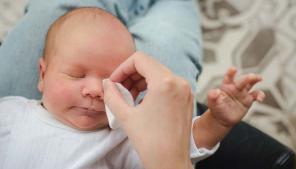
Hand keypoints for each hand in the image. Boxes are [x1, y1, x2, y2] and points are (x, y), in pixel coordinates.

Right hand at [103, 51, 192, 168]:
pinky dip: (152, 87)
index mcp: (165, 82)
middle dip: (130, 75)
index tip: (114, 82)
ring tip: (129, 97)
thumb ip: (112, 95)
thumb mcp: (125, 116)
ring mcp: (185, 90)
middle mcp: (179, 82)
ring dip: (141, 81)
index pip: (140, 59)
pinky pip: (167, 84)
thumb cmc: (150, 142)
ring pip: (158, 74)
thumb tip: (106, 83)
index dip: (122, 68)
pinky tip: (142, 101)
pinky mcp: (187, 98)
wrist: (170, 162)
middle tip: (119, 90)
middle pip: (149, 65)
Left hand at [207, 67, 264, 127]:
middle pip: (242, 80)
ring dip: (255, 80)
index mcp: (226, 86)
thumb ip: (212, 96)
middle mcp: (235, 87)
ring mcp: (242, 93)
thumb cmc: (216, 107)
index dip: (231, 73)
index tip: (233, 69)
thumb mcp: (212, 102)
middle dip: (247, 77)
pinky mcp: (248, 100)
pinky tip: (260, 98)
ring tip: (260, 78)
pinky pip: (256, 95)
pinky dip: (260, 95)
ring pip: (251, 84)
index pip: (228, 77)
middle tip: (252, 76)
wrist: (222, 118)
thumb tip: (215, 91)